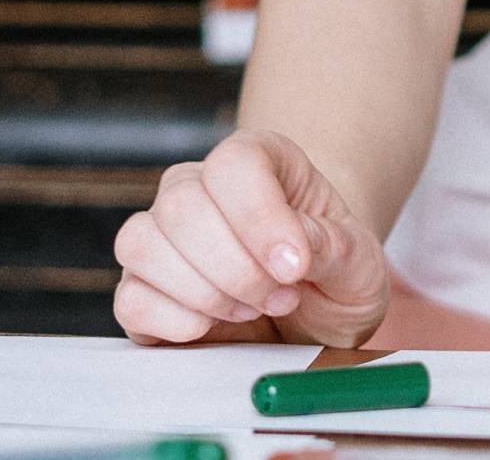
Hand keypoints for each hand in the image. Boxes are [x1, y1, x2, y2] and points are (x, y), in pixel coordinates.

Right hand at [113, 130, 389, 346]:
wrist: (315, 312)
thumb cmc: (337, 274)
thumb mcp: (360, 263)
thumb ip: (336, 248)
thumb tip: (293, 249)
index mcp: (261, 159)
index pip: (235, 164)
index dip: (260, 218)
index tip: (295, 268)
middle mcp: (199, 186)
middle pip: (183, 206)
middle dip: (236, 269)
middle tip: (280, 298)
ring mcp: (163, 236)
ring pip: (142, 245)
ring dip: (203, 292)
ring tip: (252, 309)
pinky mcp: (142, 289)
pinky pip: (129, 298)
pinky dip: (172, 322)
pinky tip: (214, 329)